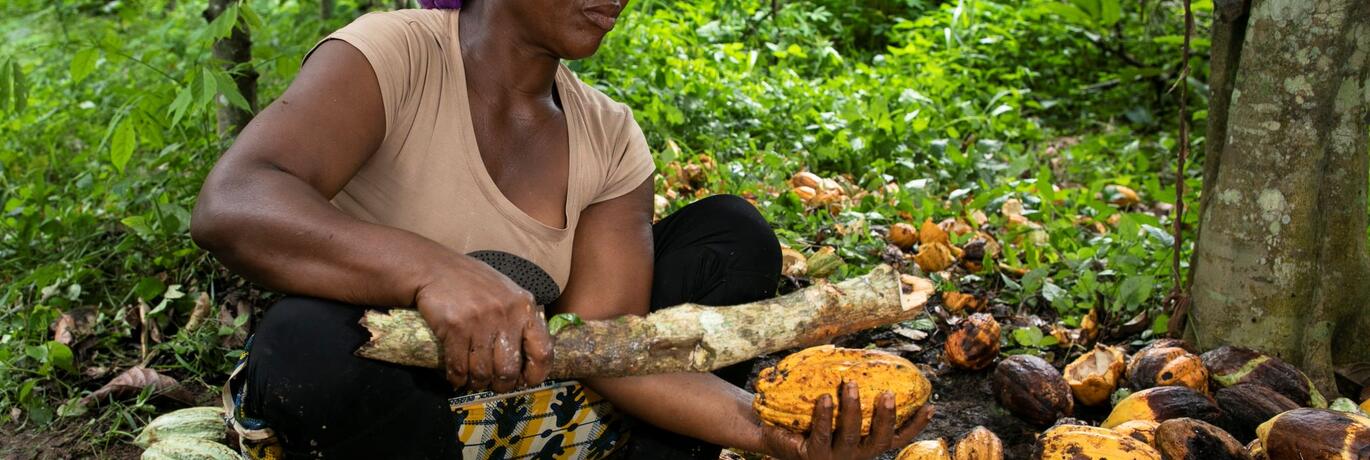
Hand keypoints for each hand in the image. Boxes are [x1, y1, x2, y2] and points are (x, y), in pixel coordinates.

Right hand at [415, 256, 553, 392]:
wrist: (437, 268)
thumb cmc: (475, 283)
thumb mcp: (508, 294)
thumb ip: (521, 320)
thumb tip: (531, 358)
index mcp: (525, 307)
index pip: (543, 351)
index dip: (536, 374)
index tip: (526, 382)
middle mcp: (506, 314)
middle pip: (509, 369)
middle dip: (501, 385)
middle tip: (495, 385)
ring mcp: (480, 321)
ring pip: (483, 372)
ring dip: (478, 383)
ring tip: (475, 381)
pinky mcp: (455, 327)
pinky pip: (459, 366)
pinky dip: (457, 378)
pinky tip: (456, 378)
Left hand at [761, 381, 935, 459]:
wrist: (774, 433)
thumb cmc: (808, 417)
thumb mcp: (835, 404)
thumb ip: (850, 384)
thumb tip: (858, 349)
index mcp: (866, 443)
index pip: (897, 437)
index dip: (916, 425)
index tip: (930, 406)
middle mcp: (856, 454)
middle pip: (880, 440)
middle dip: (886, 416)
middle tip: (888, 393)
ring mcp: (834, 457)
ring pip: (852, 436)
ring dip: (853, 409)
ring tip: (850, 385)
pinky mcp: (811, 456)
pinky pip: (822, 436)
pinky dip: (825, 417)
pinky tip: (825, 398)